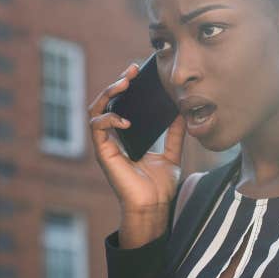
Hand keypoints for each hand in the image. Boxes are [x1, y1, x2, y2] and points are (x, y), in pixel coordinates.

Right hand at [88, 62, 186, 246]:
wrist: (154, 207)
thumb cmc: (159, 185)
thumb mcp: (172, 153)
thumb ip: (174, 134)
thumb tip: (182, 111)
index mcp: (125, 135)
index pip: (120, 103)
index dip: (125, 86)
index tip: (137, 72)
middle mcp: (113, 137)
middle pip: (106, 102)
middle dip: (116, 83)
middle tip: (131, 71)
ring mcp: (106, 144)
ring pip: (96, 110)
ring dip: (108, 94)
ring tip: (123, 84)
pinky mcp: (103, 152)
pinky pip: (97, 127)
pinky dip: (110, 119)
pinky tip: (125, 119)